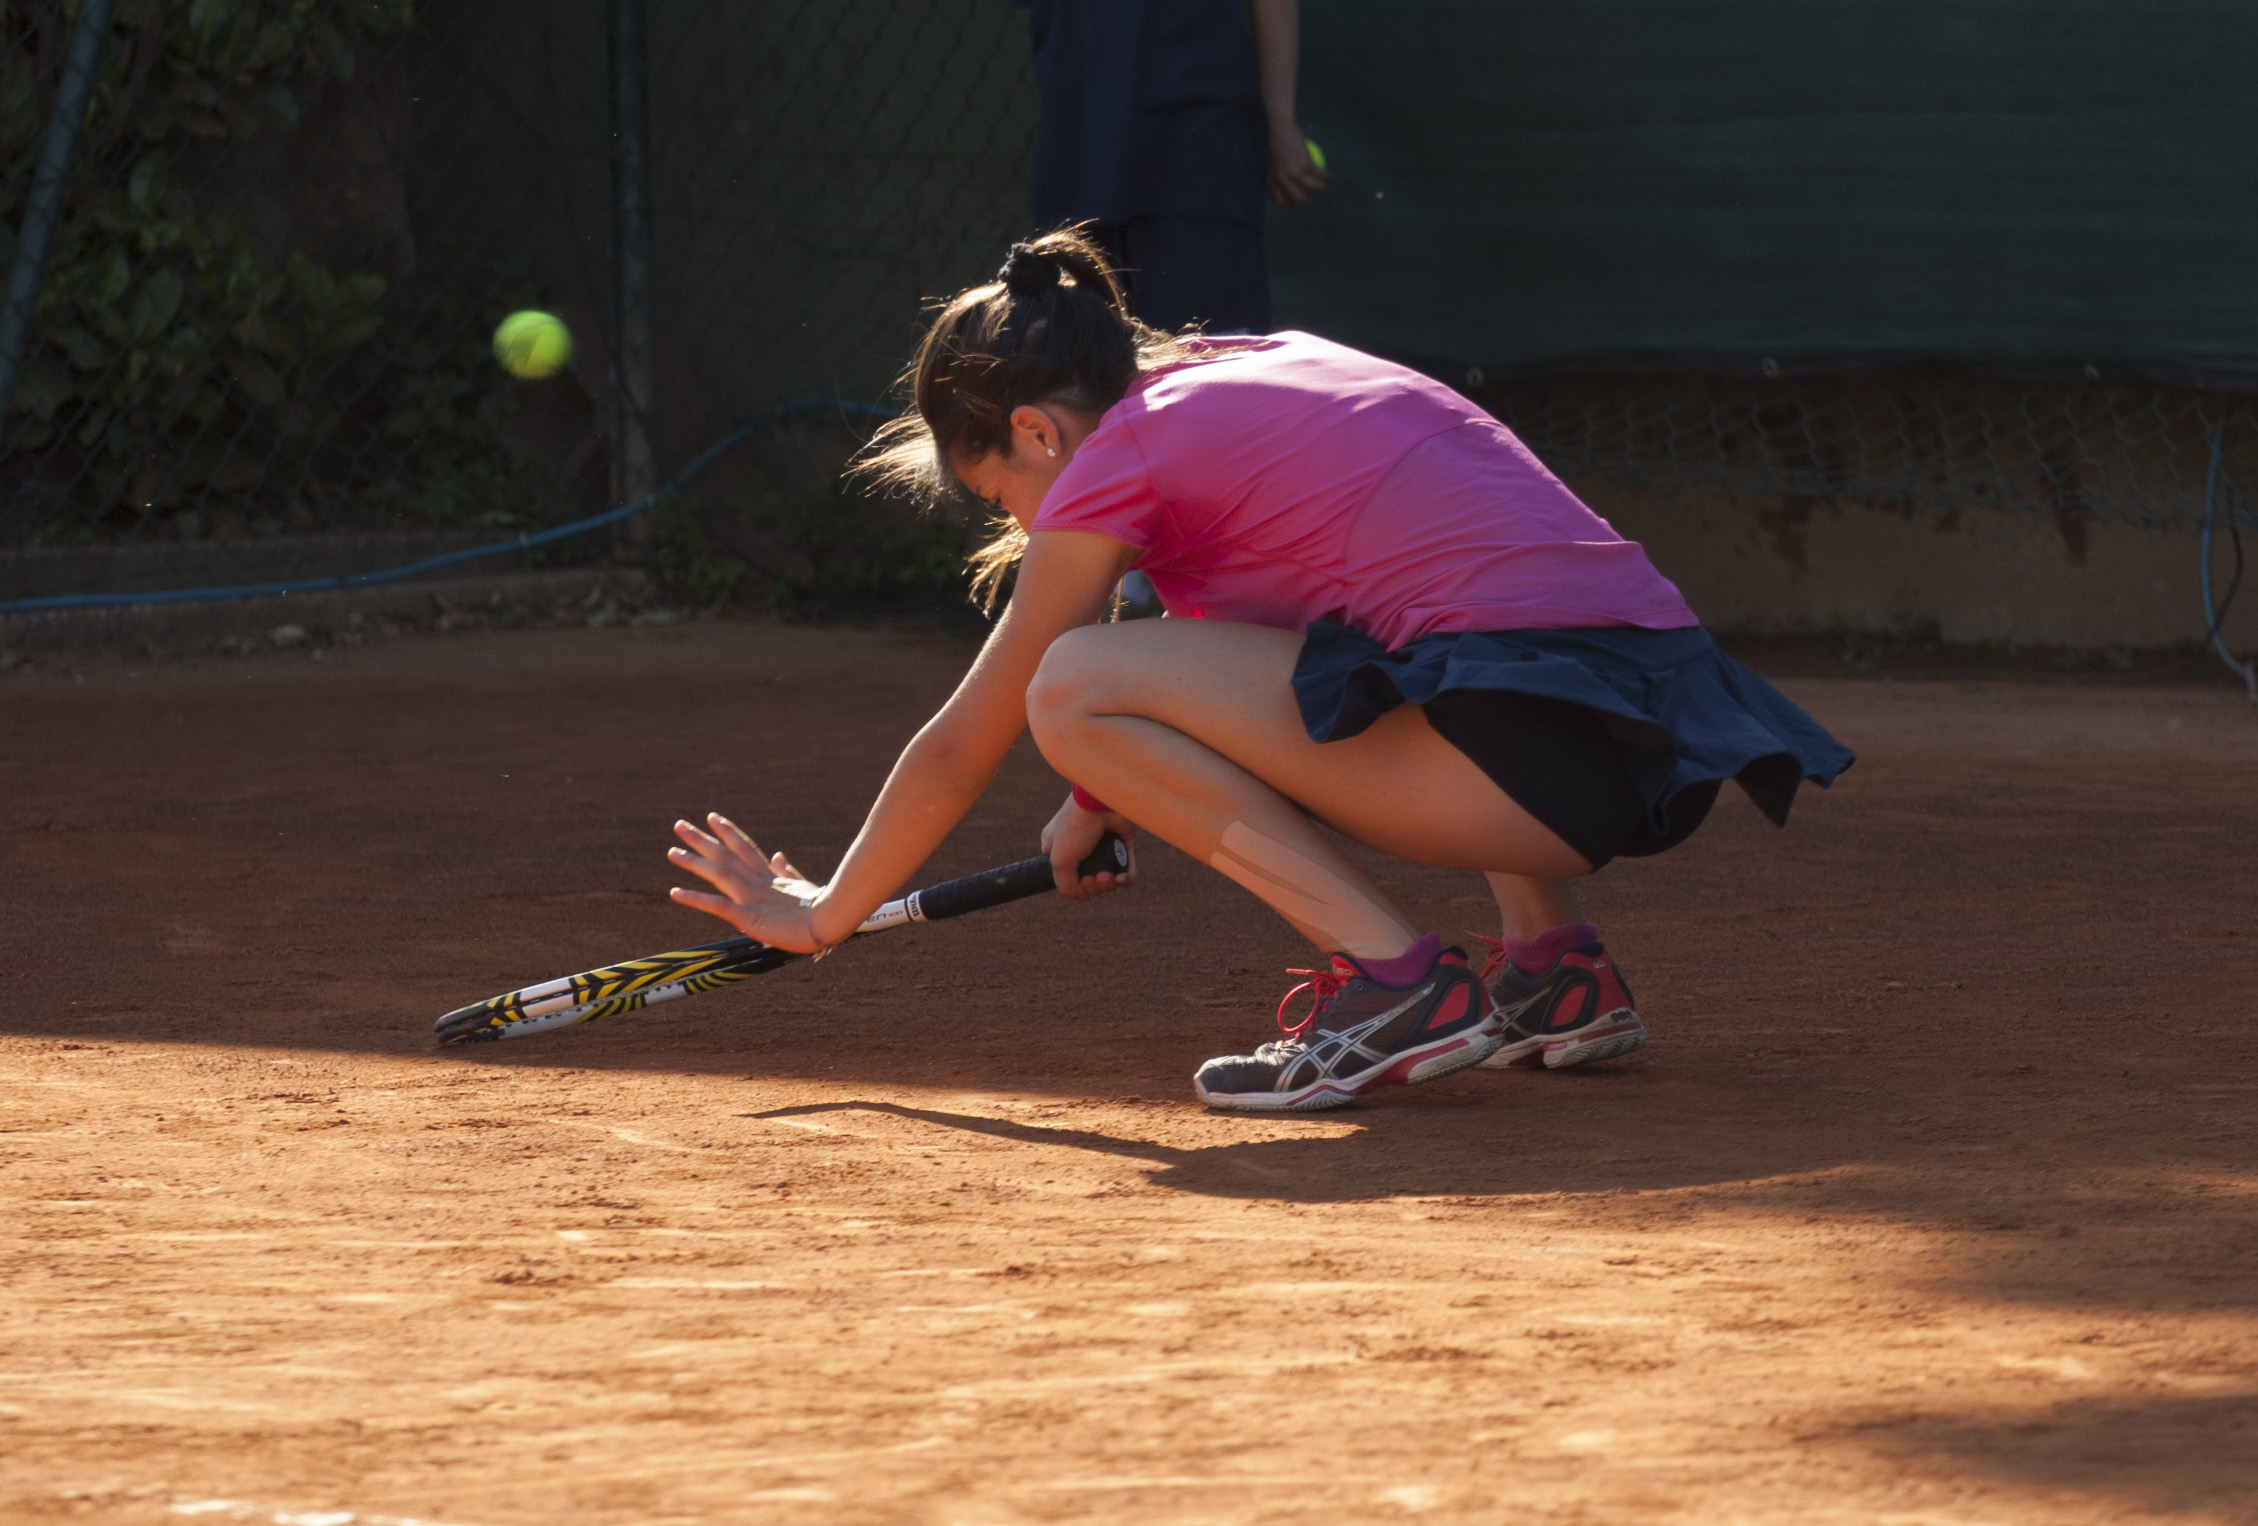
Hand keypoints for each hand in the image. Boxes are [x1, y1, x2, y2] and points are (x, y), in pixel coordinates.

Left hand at [667, 813, 826, 951]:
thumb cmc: (824, 908)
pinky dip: (695, 898)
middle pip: (725, 855)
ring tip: (672, 851)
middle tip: (680, 824)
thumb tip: (778, 854)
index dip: (728, 833)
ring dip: (694, 862)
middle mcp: (758, 882)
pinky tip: (675, 892)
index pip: (744, 849)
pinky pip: (717, 905)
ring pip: (718, 873)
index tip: (713, 818)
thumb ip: (788, 871)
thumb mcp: (804, 887)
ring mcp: (752, 898)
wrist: (832, 922)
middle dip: (702, 839)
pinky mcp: (748, 917)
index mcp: (771, 877)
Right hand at [1041, 792, 1136, 900]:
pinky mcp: (1123, 844)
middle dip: (1092, 887)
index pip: (1063, 876)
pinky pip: (1126, 870)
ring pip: (1107, 878)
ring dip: (1108, 885)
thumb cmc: (1076, 826)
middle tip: (1093, 878)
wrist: (1103, 802)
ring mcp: (1102, 846)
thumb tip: (1083, 898)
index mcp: (1058, 847)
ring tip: (1108, 877)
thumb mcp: (1059, 860)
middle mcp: (1080, 847)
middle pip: (1087, 881)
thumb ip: (1066, 886)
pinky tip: (1122, 879)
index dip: (1073, 886)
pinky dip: (1125, 879)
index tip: (1078, 881)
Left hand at [1268, 126, 1329, 206]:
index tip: (1297, 198)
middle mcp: (1282, 180)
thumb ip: (1275, 173)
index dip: (1291, 203)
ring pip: (1312, 188)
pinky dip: (1325, 176)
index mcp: (1271, 181)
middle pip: (1299, 198)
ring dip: (1321, 188)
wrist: (1278, 127)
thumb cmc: (1271, 140)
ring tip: (1324, 183)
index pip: (1282, 201)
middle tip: (1311, 192)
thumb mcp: (1268, 161)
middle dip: (1307, 198)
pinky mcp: (1305, 164)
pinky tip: (1327, 175)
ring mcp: (1294, 173)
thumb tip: (1284, 183)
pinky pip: (1319, 175)